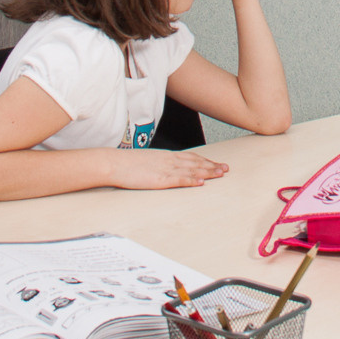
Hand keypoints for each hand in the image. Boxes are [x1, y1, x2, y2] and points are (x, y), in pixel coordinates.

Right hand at [107, 149, 228, 189]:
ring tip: (220, 174)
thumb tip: (164, 168)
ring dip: (208, 172)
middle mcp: (169, 160)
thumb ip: (159, 164)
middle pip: (195, 163)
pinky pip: (179, 180)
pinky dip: (192, 181)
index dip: (205, 161)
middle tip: (226, 169)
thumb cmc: (126, 163)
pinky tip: (201, 182)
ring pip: (192, 170)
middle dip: (212, 166)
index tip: (216, 163)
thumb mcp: (147, 161)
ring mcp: (165, 169)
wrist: (113, 163)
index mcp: (166, 156)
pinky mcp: (159, 179)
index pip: (191, 157)